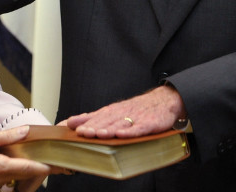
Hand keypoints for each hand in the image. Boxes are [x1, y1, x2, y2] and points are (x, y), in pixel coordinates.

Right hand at [0, 126, 51, 189]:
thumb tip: (26, 131)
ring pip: (15, 179)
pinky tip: (10, 163)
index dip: (43, 167)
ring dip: (23, 170)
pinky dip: (11, 174)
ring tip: (32, 161)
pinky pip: (5, 181)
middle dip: (36, 168)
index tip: (55, 166)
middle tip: (51, 162)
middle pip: (23, 175)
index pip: (27, 168)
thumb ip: (7, 136)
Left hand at [66, 86, 185, 138]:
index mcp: (113, 111)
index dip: (85, 123)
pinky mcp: (149, 124)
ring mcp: (136, 118)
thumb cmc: (137, 109)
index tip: (74, 128)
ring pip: (121, 124)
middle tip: (83, 132)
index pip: (97, 117)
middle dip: (94, 127)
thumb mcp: (113, 111)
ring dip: (109, 129)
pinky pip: (139, 128)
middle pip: (107, 121)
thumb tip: (71, 122)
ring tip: (99, 134)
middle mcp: (123, 113)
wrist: (164, 101)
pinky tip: (122, 134)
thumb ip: (92, 117)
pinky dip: (130, 131)